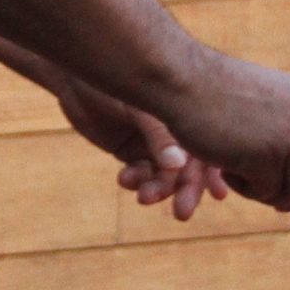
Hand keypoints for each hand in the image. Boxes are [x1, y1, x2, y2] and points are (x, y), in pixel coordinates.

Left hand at [50, 76, 232, 222]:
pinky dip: (136, 181)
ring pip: (163, 175)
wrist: (71, 76)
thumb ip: (157, 136)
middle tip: (183, 213)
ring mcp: (151, 142)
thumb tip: (178, 167)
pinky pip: (141, 175)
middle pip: (188, 166)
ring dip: (157, 188)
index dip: (215, 170)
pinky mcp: (130, 151)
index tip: (218, 194)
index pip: (207, 145)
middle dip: (186, 189)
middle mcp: (172, 129)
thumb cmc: (108, 80)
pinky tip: (125, 179)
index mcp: (185, 111)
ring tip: (143, 197)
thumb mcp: (135, 107)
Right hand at [173, 57, 289, 214]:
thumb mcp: (266, 99)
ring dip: (271, 194)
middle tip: (279, 204)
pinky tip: (225, 172)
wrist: (182, 80)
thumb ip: (289, 124)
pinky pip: (267, 191)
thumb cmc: (214, 91)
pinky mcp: (265, 156)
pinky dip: (246, 190)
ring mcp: (288, 137)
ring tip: (243, 180)